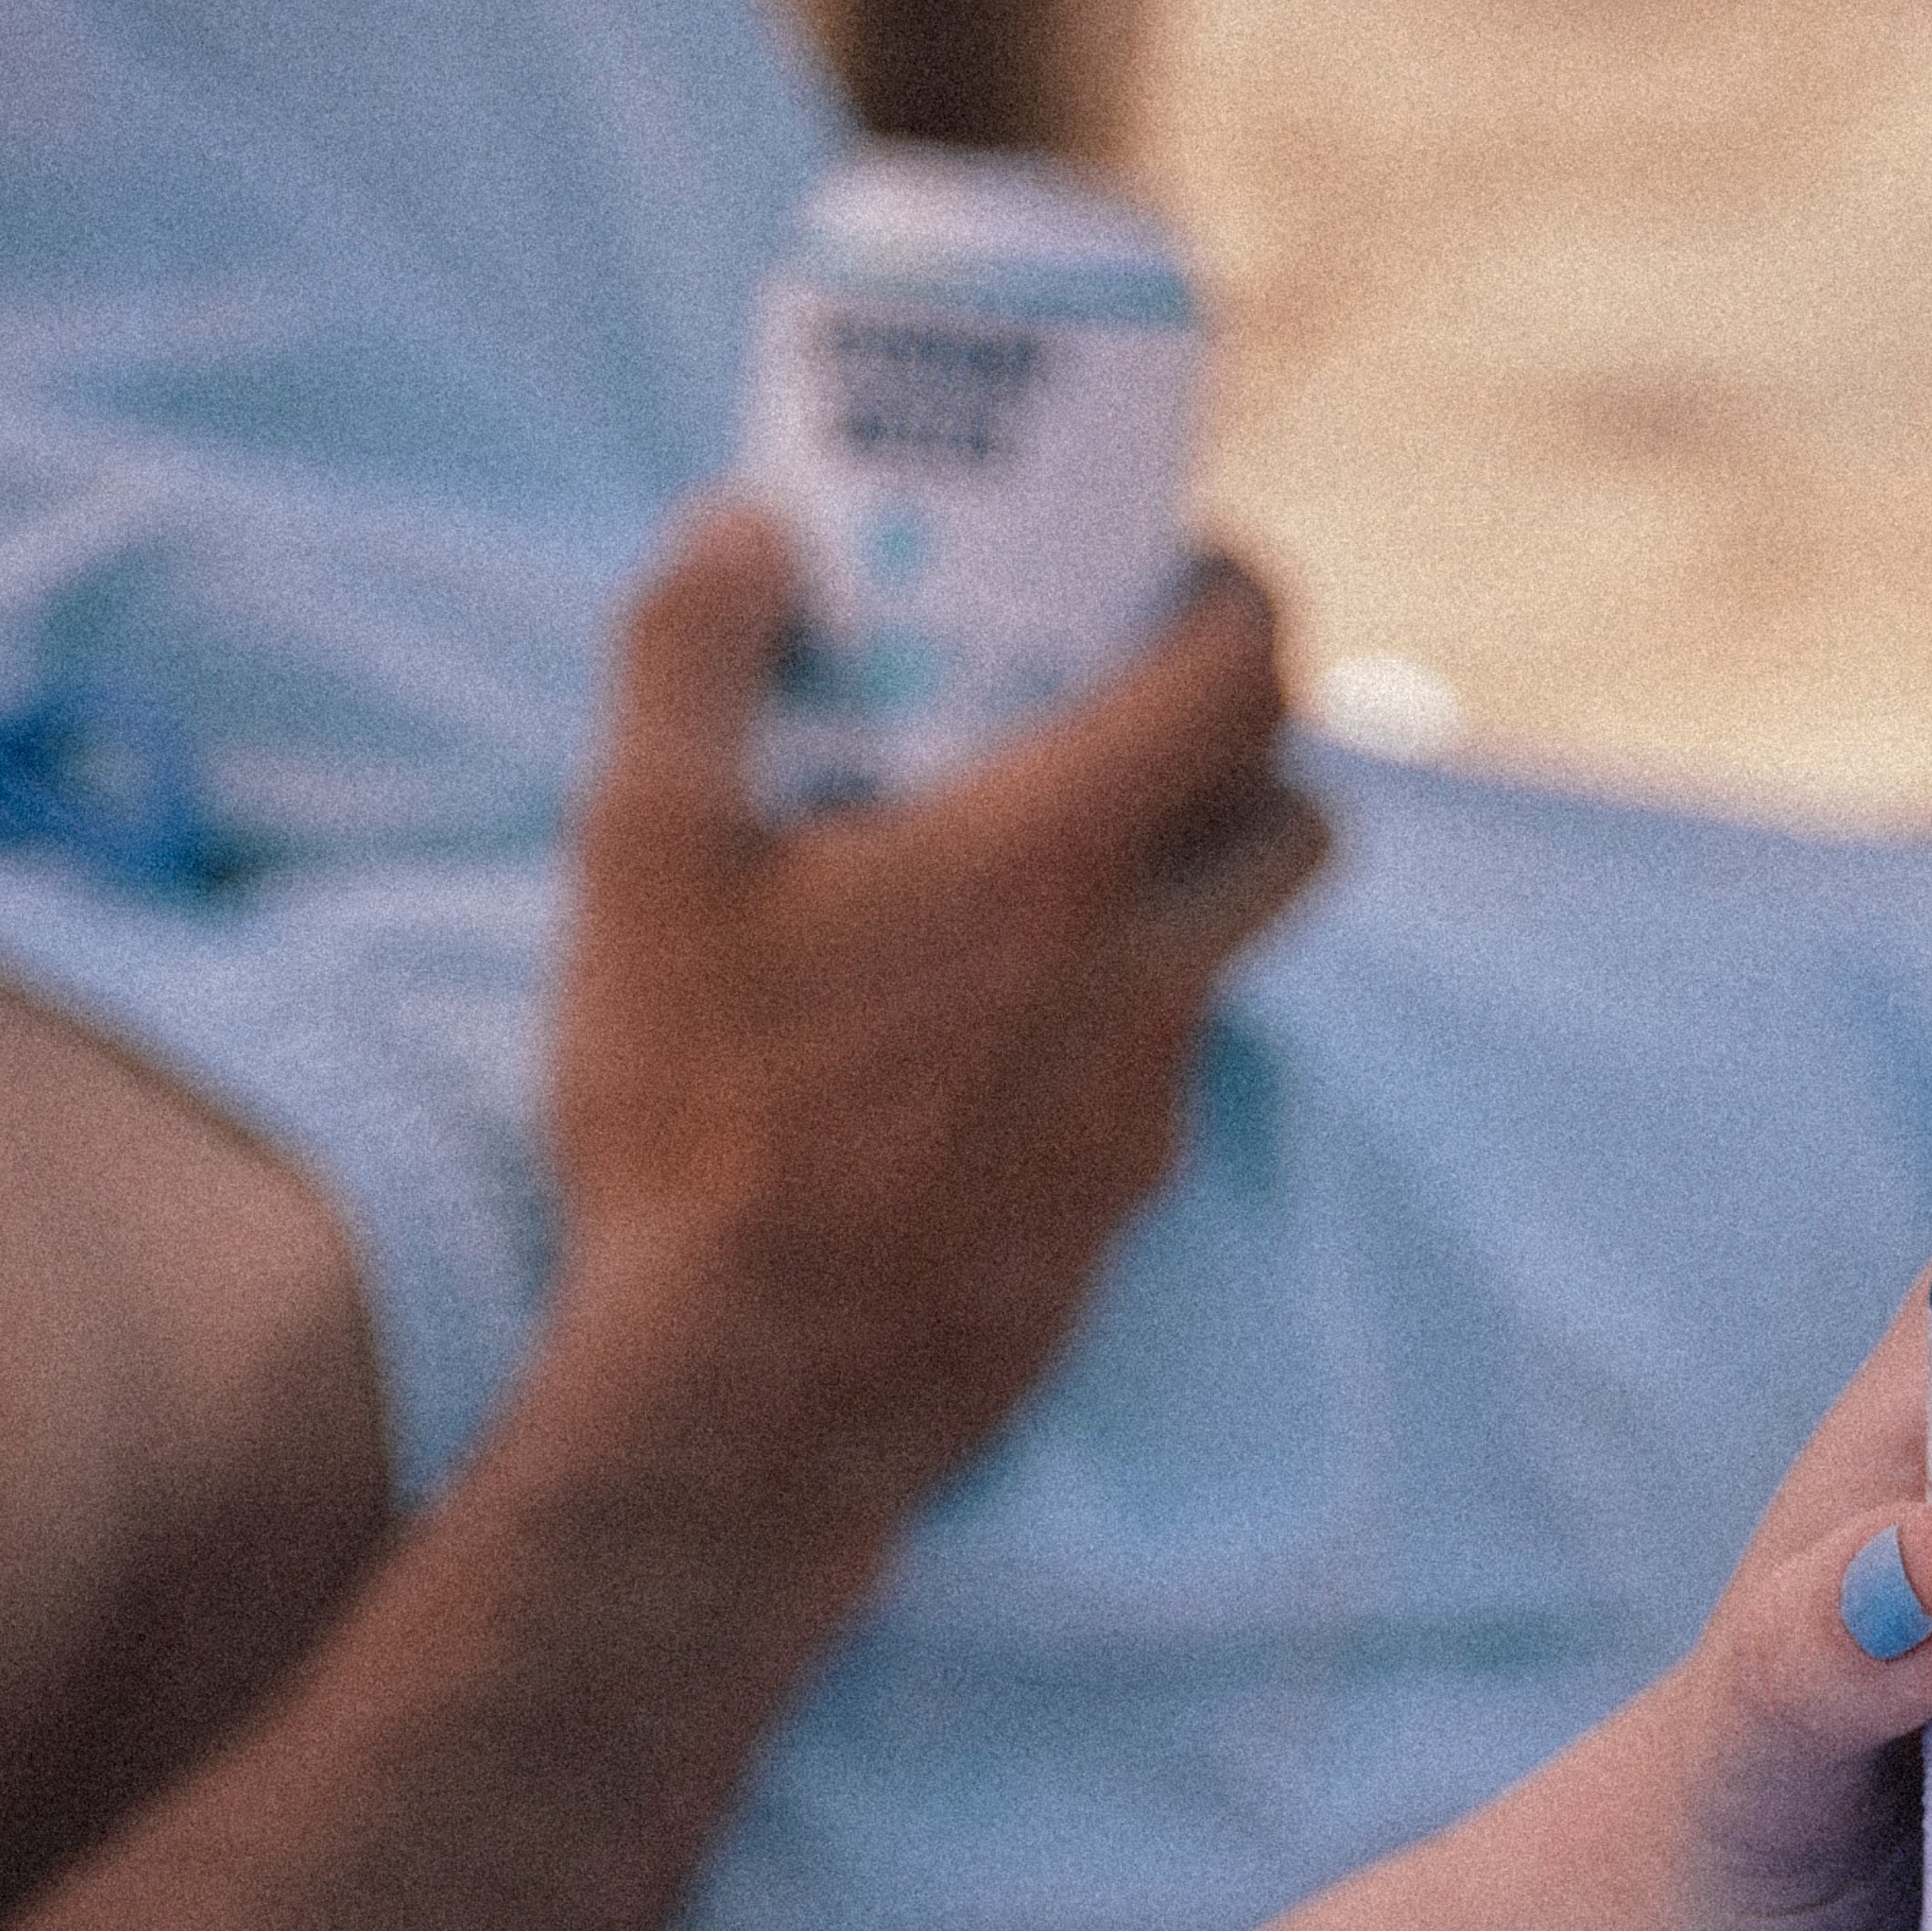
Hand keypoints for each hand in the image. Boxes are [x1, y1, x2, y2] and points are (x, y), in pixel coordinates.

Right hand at [551, 508, 1323, 1535]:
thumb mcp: (643, 858)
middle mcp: (1146, 981)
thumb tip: (745, 526)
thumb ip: (690, 660)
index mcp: (1058, 863)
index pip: (1252, 681)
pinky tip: (963, 1032)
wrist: (742, 1404)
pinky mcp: (1115, 1213)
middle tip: (1111, 717)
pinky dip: (1099, 1021)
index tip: (1179, 573)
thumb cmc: (694, 1122)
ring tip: (1008, 877)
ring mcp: (1147, 1112)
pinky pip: (1148, 1077)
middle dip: (1232, 750)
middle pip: (1288, 820)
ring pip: (1220, 958)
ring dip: (1158, 891)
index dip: (1242, 599)